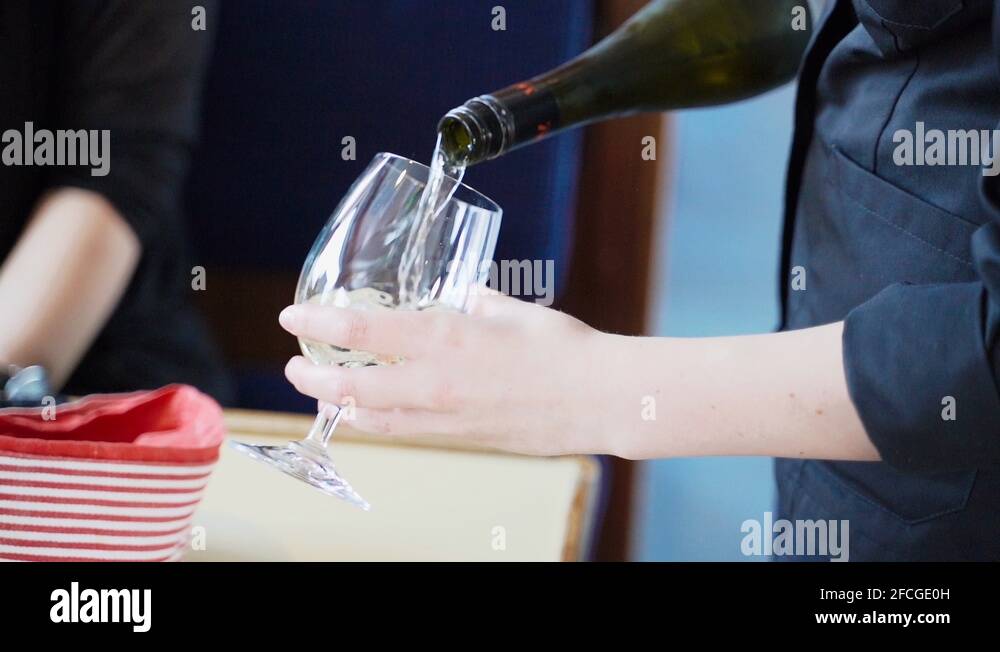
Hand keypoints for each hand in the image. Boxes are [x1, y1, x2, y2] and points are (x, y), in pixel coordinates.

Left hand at [279, 291, 613, 455]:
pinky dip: (376, 421)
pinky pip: (403, 432)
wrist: (598, 399)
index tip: (291, 317)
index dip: (318, 322)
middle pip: (350, 385)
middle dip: (311, 377)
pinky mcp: (460, 439)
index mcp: (445, 336)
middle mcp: (434, 381)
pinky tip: (371, 412)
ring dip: (339, 405)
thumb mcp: (511, 309)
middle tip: (295, 367)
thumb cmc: (562, 347)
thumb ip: (475, 301)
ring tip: (326, 392)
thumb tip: (460, 296)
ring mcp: (444, 416)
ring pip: (371, 418)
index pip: (361, 328)